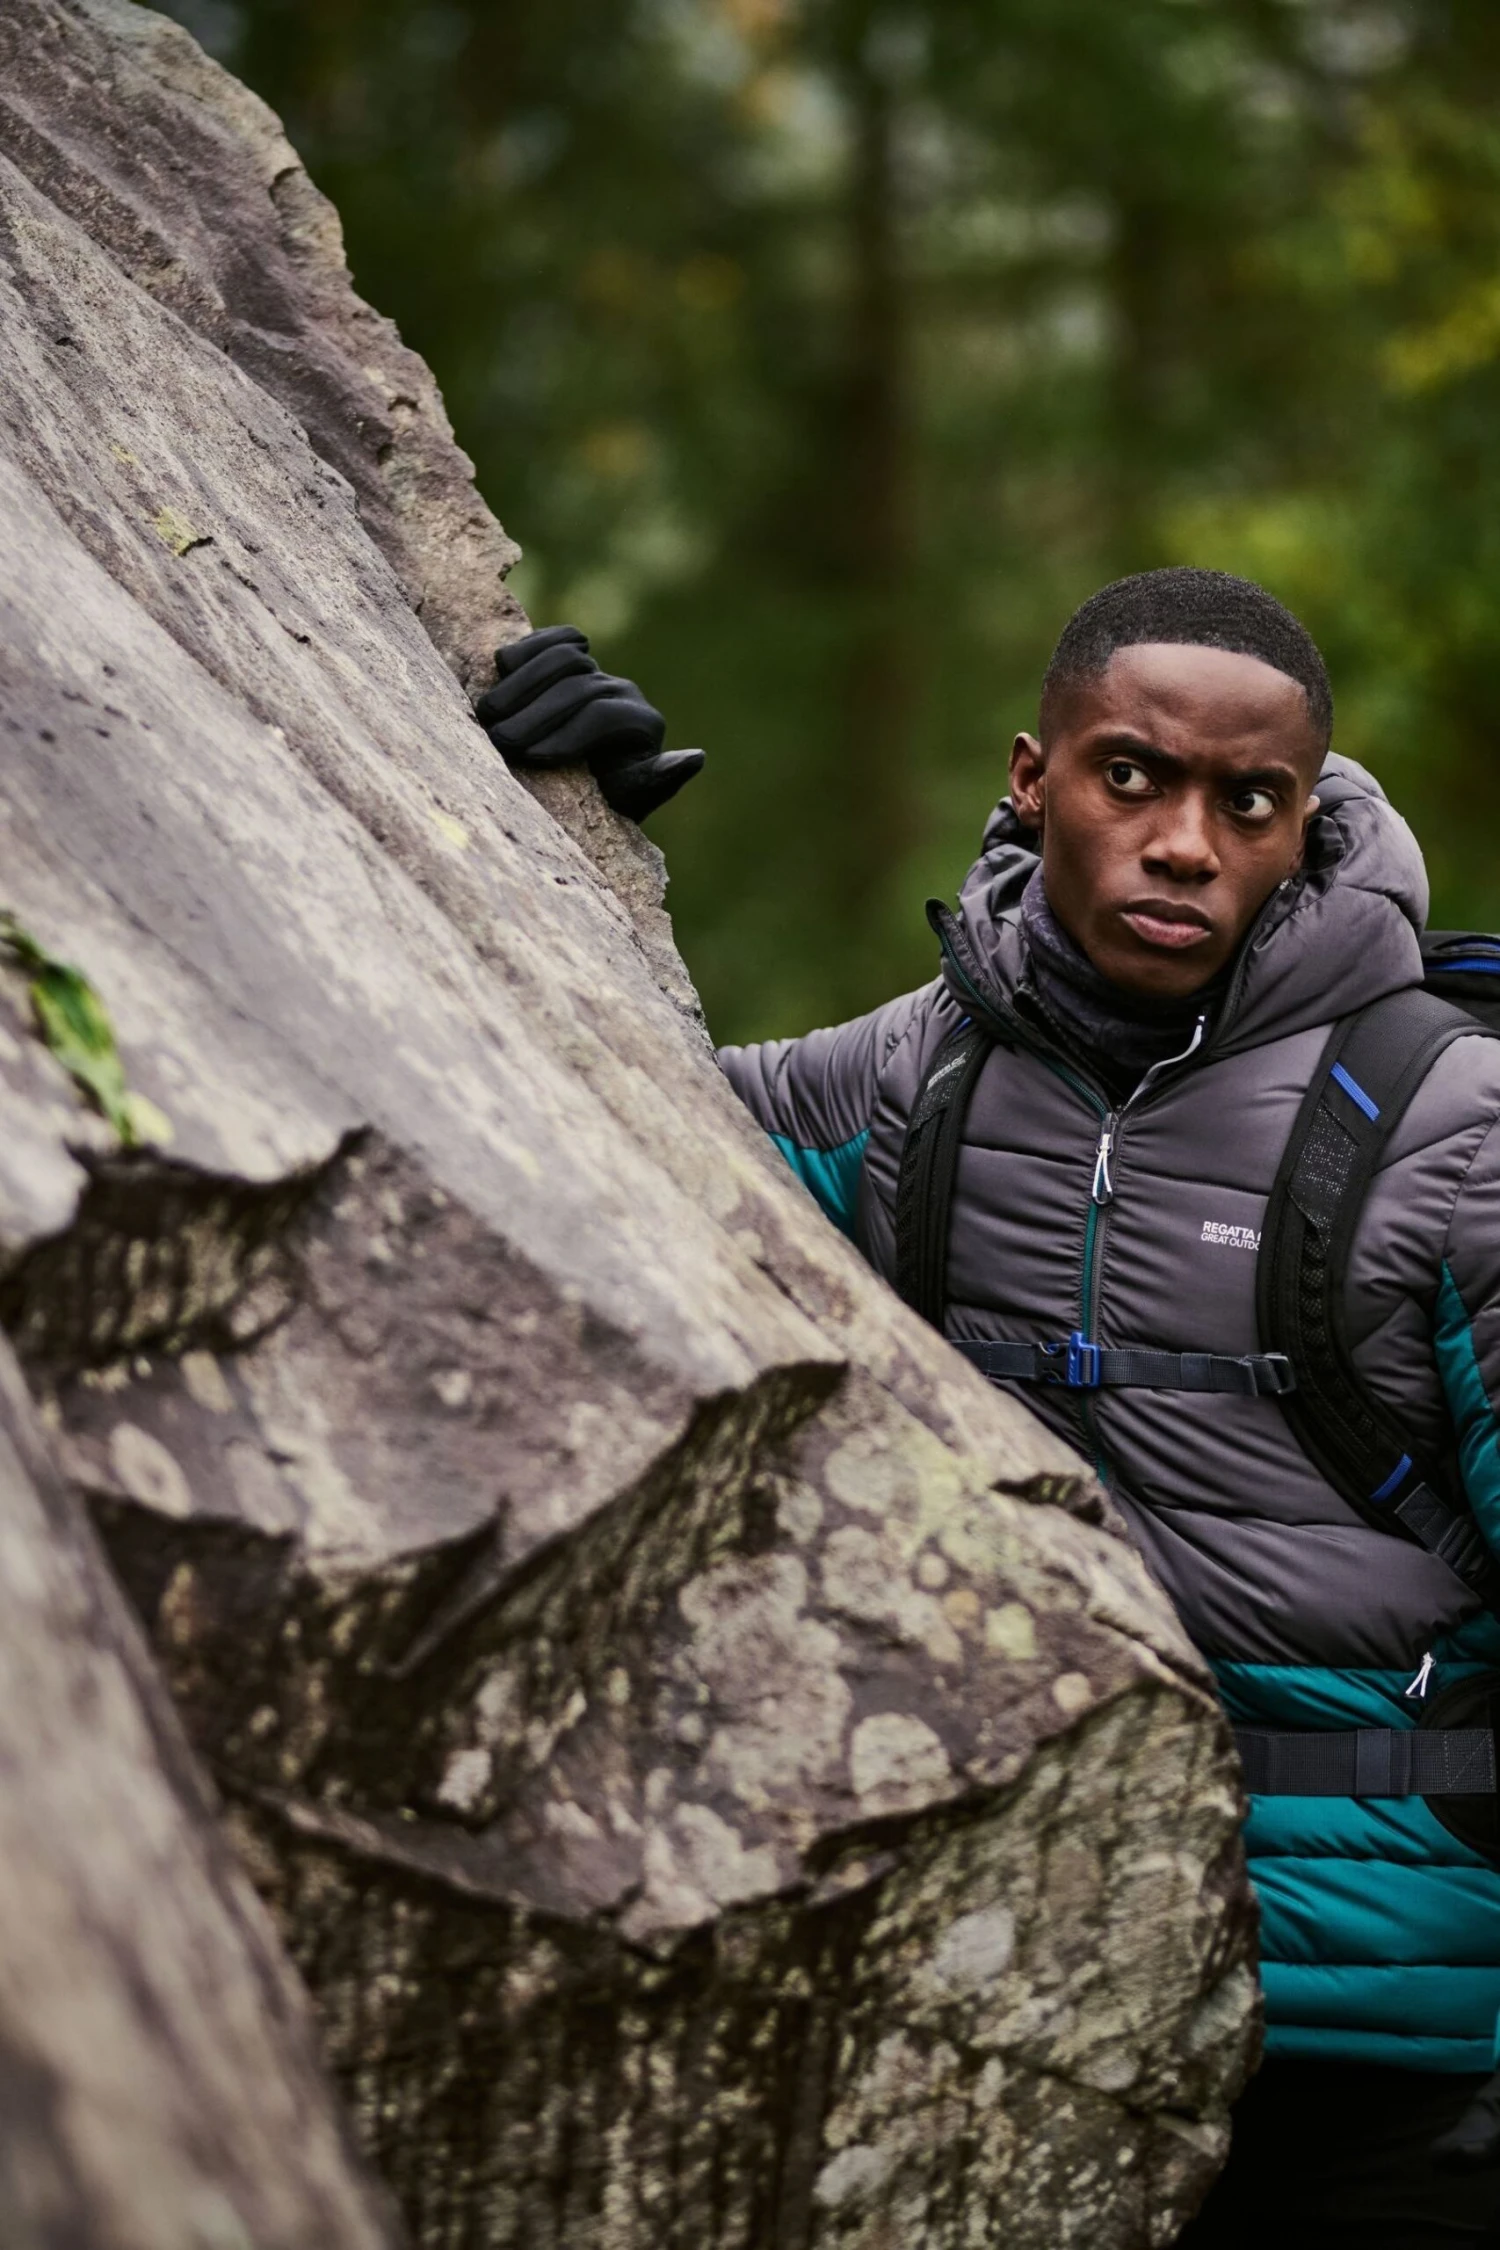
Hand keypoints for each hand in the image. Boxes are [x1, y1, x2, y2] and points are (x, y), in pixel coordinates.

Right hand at [475, 625, 703, 821]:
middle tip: (500, 742)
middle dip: (536, 715)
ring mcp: (597, 671)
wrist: (575, 790)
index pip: (604, 715)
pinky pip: (556, 638)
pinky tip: (502, 669)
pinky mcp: (572, 658)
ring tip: (490, 714)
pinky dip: (529, 648)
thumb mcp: (626, 805)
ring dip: (523, 683)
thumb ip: (655, 783)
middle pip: (579, 685)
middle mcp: (623, 692)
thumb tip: (695, 757)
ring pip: (566, 656)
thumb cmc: (601, 806)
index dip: (565, 734)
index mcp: (642, 725)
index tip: (532, 759)